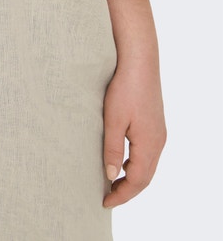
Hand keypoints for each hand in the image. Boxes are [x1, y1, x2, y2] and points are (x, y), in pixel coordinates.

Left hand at [102, 57, 165, 207]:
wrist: (139, 62)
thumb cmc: (124, 88)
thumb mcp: (113, 120)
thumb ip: (112, 150)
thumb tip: (111, 177)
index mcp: (149, 144)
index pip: (137, 181)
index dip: (121, 195)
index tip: (104, 202)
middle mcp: (158, 142)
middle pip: (145, 177)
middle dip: (127, 190)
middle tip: (107, 197)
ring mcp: (159, 133)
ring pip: (147, 166)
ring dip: (132, 177)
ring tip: (112, 182)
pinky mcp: (155, 124)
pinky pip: (147, 153)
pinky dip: (136, 163)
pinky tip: (122, 160)